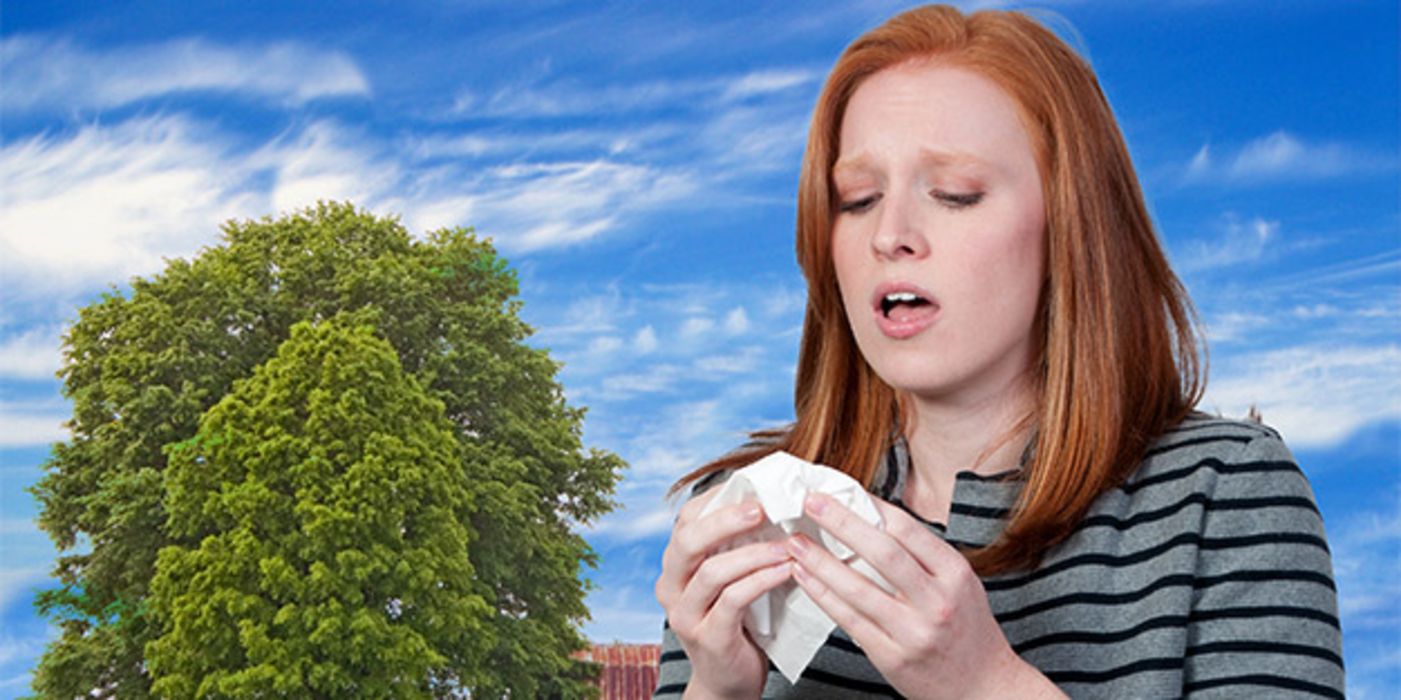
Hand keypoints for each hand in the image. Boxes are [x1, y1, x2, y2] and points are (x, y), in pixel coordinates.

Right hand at [655, 488, 791, 698]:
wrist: (728, 682)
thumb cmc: (737, 622)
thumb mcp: (731, 579)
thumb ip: (739, 547)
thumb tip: (777, 501)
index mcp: (675, 565)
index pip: (686, 519)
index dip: (717, 499)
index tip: (753, 486)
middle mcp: (670, 587)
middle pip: (689, 540)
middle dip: (727, 519)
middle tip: (763, 508)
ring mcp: (685, 614)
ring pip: (713, 571)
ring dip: (755, 552)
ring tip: (789, 544)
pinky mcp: (708, 636)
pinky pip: (734, 600)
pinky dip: (762, 580)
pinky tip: (787, 570)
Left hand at [785, 494, 1064, 699]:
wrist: (984, 687)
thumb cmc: (968, 629)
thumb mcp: (961, 583)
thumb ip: (923, 556)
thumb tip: (872, 518)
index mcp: (955, 574)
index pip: (907, 529)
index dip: (870, 506)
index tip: (842, 489)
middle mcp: (937, 601)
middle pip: (882, 552)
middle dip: (841, 523)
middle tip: (811, 502)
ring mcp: (913, 632)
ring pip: (858, 588)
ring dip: (821, 562)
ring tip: (795, 542)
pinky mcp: (892, 657)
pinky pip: (850, 620)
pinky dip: (823, 596)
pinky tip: (805, 577)